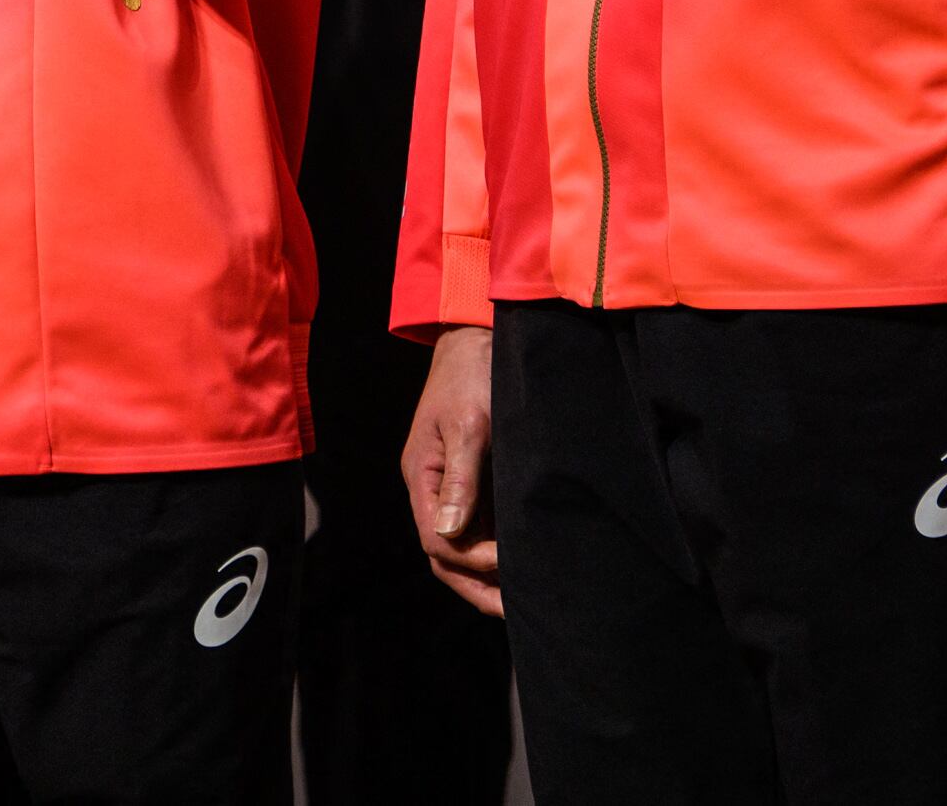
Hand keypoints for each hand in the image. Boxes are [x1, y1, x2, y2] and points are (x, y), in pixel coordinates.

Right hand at [402, 328, 501, 615]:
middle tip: (517, 610)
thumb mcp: (468, 422)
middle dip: (477, 586)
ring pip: (463, 546)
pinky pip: (480, 527)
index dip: (471, 560)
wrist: (479, 337)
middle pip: (445, 555)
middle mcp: (432, 488)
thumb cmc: (472, 374)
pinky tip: (525, 562)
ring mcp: (453, 487)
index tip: (509, 562)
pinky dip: (498, 550)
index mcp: (421, 476)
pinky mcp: (475, 480)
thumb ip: (461, 478)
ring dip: (488, 575)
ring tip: (525, 598)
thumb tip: (450, 532)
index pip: (436, 540)